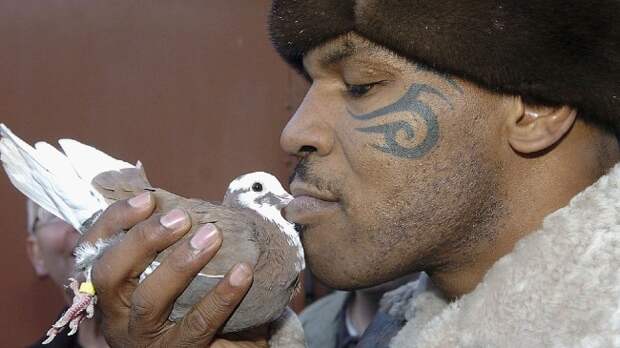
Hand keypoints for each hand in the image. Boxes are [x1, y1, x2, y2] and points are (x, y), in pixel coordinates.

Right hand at [80, 192, 267, 346]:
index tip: (147, 199)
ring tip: (211, 236)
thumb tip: (143, 207)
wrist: (217, 347)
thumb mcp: (162, 275)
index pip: (91, 251)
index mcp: (109, 289)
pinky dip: (221, 296)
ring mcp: (144, 338)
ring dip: (179, 264)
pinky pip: (198, 323)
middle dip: (142, 240)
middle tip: (181, 218)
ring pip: (148, 301)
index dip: (114, 222)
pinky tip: (242, 273)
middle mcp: (117, 316)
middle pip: (110, 275)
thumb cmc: (186, 303)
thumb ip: (153, 246)